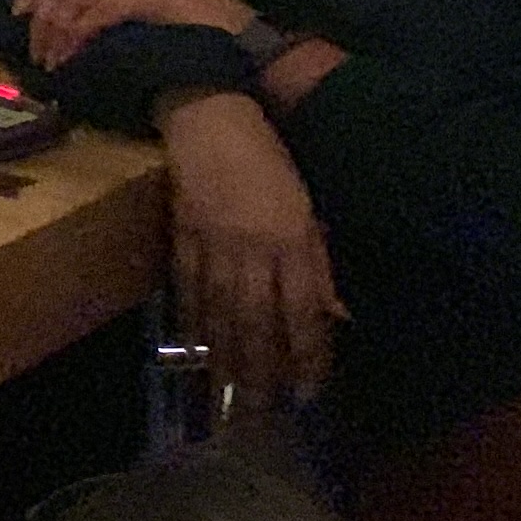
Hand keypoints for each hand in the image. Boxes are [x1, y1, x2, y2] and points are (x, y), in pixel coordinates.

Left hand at [14, 0, 251, 71]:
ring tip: (50, 62)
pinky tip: (71, 57)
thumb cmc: (181, 14)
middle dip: (41, 17)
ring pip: (73, 0)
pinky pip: (94, 16)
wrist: (225, 23)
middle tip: (34, 49)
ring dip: (55, 35)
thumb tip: (59, 14)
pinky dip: (76, 38)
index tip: (19, 10)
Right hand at [154, 92, 342, 409]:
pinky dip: (191, 316)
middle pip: (258, 319)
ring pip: (221, 309)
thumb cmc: (271, 156)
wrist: (210, 114)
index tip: (309, 389)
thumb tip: (338, 312)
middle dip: (262, 366)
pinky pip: (187, 284)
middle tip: (262, 406)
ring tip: (228, 387)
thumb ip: (320, 263)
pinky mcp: (182, 234)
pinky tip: (194, 342)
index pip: (303, 311)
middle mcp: (253, 248)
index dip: (307, 353)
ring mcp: (213, 243)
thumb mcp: (309, 206)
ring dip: (226, 352)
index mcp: (292, 239)